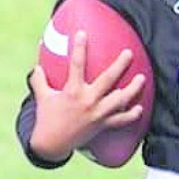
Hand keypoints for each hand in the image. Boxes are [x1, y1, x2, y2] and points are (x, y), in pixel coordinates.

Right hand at [28, 30, 146, 160]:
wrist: (52, 144)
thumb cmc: (47, 118)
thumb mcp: (41, 97)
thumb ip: (39, 79)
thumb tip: (36, 65)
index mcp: (72, 91)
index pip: (76, 65)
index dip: (79, 48)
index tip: (82, 33)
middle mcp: (87, 101)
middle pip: (108, 80)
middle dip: (119, 66)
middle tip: (128, 53)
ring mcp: (97, 114)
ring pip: (120, 100)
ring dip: (133, 89)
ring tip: (142, 78)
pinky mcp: (102, 125)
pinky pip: (121, 120)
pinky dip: (131, 115)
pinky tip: (139, 108)